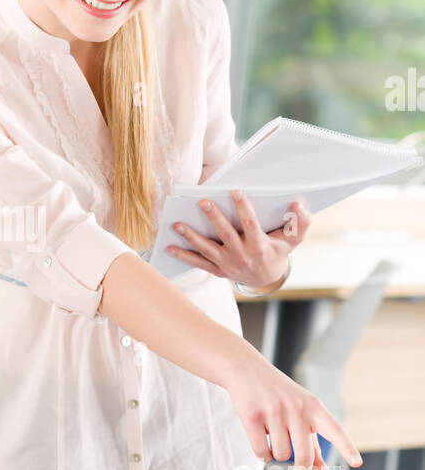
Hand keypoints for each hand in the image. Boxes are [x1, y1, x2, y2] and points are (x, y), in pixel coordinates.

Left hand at [167, 191, 311, 288]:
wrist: (266, 278)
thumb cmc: (278, 251)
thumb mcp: (294, 239)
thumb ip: (301, 222)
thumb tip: (299, 204)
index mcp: (260, 247)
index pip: (251, 225)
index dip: (244, 208)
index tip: (236, 191)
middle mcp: (242, 256)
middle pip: (226, 235)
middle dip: (214, 217)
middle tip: (203, 201)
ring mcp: (228, 264)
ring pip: (207, 249)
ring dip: (191, 236)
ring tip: (177, 224)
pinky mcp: (217, 270)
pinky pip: (198, 263)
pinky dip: (183, 255)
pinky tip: (169, 246)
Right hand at [225, 351, 360, 469]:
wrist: (246, 369)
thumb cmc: (277, 394)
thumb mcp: (300, 411)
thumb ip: (312, 442)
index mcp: (313, 406)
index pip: (334, 429)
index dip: (346, 447)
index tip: (356, 462)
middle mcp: (296, 408)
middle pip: (304, 455)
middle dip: (301, 467)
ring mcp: (274, 411)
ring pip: (280, 455)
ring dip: (276, 454)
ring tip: (272, 438)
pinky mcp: (252, 416)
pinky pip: (261, 451)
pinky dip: (262, 454)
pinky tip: (261, 442)